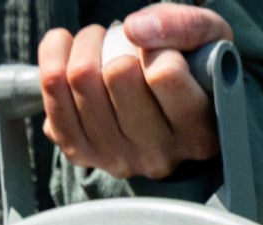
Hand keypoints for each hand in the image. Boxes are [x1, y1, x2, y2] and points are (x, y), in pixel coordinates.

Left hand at [37, 4, 232, 179]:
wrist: (162, 106)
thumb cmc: (193, 69)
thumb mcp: (210, 41)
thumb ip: (186, 27)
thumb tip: (133, 29)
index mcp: (199, 134)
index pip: (165, 75)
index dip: (158, 48)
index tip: (159, 50)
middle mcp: (158, 156)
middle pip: (118, 74)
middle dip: (115, 39)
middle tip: (123, 40)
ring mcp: (115, 158)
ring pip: (81, 77)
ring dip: (87, 44)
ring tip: (101, 45)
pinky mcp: (79, 151)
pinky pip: (51, 88)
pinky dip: (55, 54)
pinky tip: (70, 51)